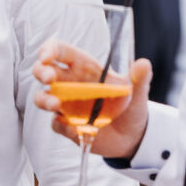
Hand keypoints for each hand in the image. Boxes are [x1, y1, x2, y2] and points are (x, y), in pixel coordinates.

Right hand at [33, 39, 152, 159]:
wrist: (132, 135)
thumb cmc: (130, 105)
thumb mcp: (137, 91)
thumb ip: (138, 78)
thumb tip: (144, 64)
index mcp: (84, 68)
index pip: (60, 51)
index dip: (49, 50)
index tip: (46, 57)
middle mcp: (70, 84)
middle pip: (43, 71)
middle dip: (41, 71)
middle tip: (49, 78)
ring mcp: (65, 105)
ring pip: (42, 97)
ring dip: (44, 99)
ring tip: (55, 105)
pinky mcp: (66, 125)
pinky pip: (55, 124)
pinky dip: (61, 125)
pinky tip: (73, 128)